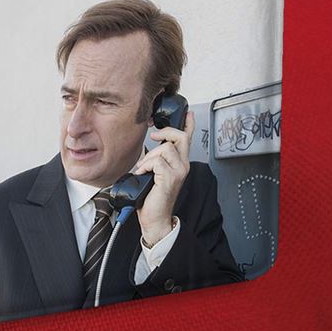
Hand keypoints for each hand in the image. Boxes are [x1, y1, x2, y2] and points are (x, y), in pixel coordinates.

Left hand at [130, 110, 194, 245]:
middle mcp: (183, 166)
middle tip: (153, 137)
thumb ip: (157, 159)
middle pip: (180, 137)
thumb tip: (150, 147)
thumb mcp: (155, 172)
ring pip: (165, 148)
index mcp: (180, 163)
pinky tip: (143, 174)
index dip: (188, 124)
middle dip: (165, 132)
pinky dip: (146, 166)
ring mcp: (179, 172)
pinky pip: (157, 161)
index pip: (188, 139)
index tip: (188, 113)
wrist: (154, 217)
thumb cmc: (153, 197)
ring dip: (149, 157)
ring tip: (144, 168)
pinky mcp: (170, 178)